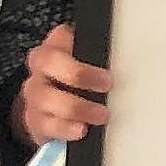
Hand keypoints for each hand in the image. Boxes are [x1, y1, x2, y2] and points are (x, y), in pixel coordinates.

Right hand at [19, 24, 110, 143]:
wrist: (48, 111)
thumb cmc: (74, 83)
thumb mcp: (85, 64)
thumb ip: (99, 58)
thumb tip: (131, 60)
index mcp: (54, 47)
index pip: (60, 36)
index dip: (76, 42)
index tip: (101, 52)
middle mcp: (40, 67)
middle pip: (49, 61)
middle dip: (80, 73)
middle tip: (107, 83)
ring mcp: (34, 94)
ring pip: (47, 96)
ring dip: (77, 107)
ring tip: (101, 115)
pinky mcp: (36, 120)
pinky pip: (47, 124)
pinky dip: (65, 128)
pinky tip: (81, 130)